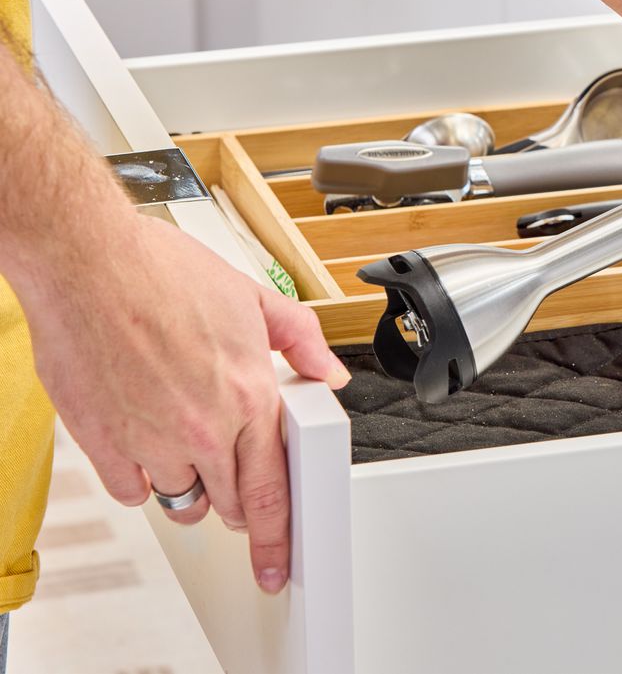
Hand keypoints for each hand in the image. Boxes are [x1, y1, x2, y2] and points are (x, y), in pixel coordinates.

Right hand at [24, 214, 350, 594]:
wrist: (88, 263)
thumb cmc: (161, 272)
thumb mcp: (254, 298)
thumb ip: (301, 342)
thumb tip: (329, 375)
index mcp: (248, 394)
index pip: (273, 489)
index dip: (278, 537)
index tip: (280, 562)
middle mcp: (203, 426)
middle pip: (230, 503)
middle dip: (239, 508)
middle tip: (237, 498)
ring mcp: (150, 439)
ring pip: (180, 500)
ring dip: (191, 488)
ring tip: (188, 452)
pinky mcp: (102, 442)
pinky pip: (130, 491)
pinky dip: (140, 480)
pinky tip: (146, 447)